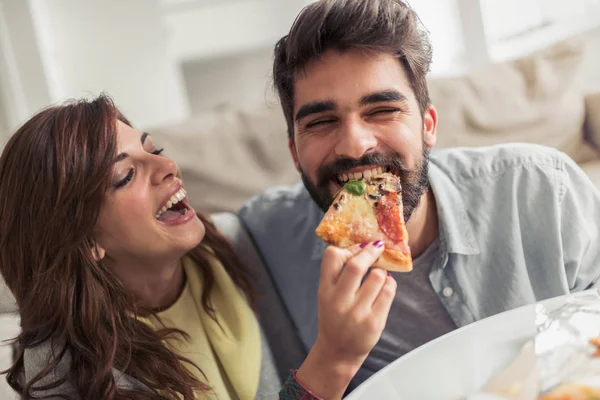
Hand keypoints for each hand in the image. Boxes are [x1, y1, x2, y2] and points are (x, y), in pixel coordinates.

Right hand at [296, 241, 396, 398]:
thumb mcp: (326, 295)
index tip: (358, 248)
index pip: (332, 257)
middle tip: (377, 247)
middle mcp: (339, 301)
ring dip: (382, 271)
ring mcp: (357, 313)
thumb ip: (338, 274)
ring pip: (377, 276)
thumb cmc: (334, 319)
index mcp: (325, 291)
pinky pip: (388, 292)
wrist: (338, 352)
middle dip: (370, 252)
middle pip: (356, 265)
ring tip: (379, 275)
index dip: (348, 248)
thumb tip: (362, 247)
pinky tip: (385, 286)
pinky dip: (390, 284)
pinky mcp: (374, 322)